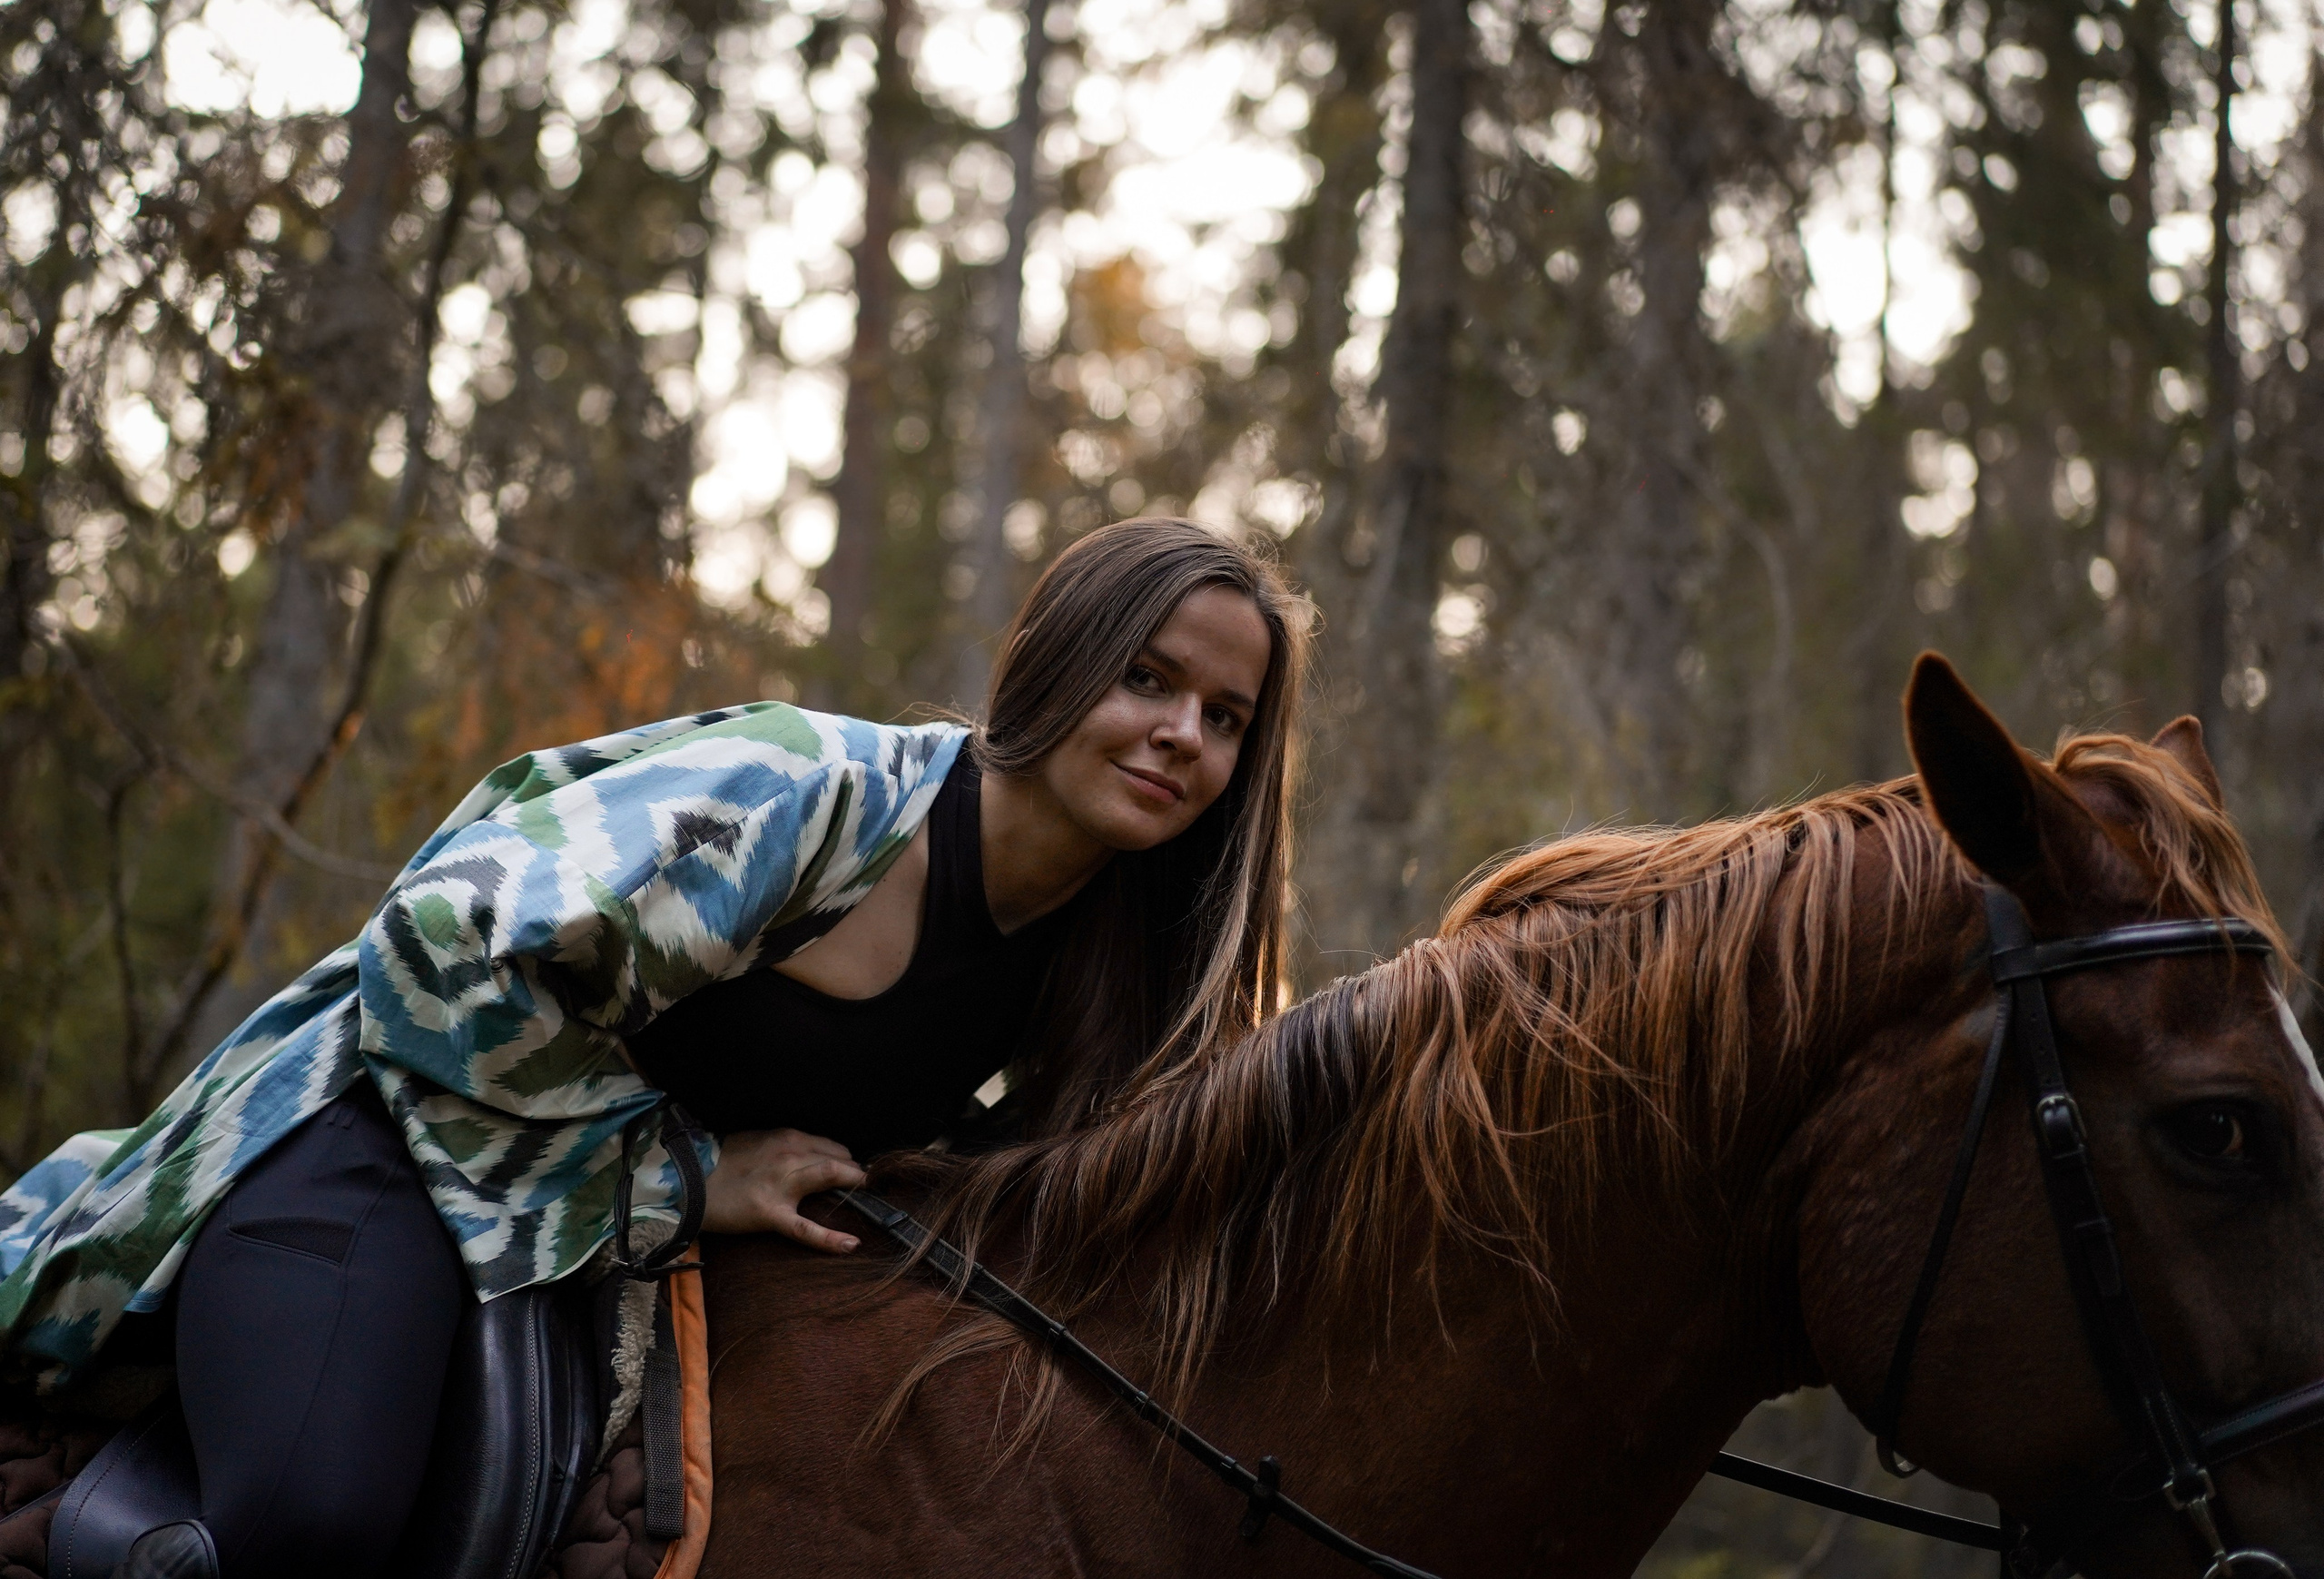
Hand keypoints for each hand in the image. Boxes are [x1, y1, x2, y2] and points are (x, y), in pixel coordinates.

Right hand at [701, 1128, 866, 1251]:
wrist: (689, 1180)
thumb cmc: (722, 1162)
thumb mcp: (758, 1142)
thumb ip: (787, 1148)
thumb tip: (811, 1157)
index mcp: (788, 1138)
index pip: (832, 1147)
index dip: (846, 1161)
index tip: (852, 1172)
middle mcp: (790, 1154)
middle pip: (838, 1159)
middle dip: (855, 1173)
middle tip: (863, 1188)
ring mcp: (782, 1183)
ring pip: (829, 1176)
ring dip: (853, 1185)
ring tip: (868, 1201)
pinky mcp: (771, 1213)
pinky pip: (806, 1228)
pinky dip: (830, 1238)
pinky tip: (851, 1244)